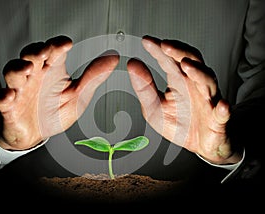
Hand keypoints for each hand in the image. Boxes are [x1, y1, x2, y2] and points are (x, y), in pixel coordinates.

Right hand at [0, 35, 118, 150]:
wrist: (36, 135)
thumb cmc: (54, 113)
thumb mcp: (78, 96)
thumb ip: (93, 77)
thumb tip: (113, 59)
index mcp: (52, 72)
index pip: (53, 51)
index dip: (57, 45)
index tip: (66, 44)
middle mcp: (35, 76)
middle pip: (31, 56)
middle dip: (36, 51)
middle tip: (45, 52)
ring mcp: (20, 90)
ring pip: (13, 72)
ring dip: (18, 68)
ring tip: (28, 69)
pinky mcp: (9, 107)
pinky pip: (1, 99)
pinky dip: (2, 96)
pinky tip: (9, 96)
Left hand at [127, 35, 241, 164]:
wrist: (199, 145)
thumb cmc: (178, 123)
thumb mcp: (154, 107)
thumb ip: (144, 88)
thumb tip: (133, 64)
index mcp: (179, 81)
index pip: (170, 60)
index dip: (159, 50)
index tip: (146, 41)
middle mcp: (195, 86)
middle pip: (191, 62)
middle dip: (178, 52)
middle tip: (164, 45)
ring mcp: (208, 101)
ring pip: (207, 82)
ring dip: (198, 73)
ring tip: (186, 65)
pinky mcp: (217, 121)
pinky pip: (222, 115)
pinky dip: (223, 110)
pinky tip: (221, 106)